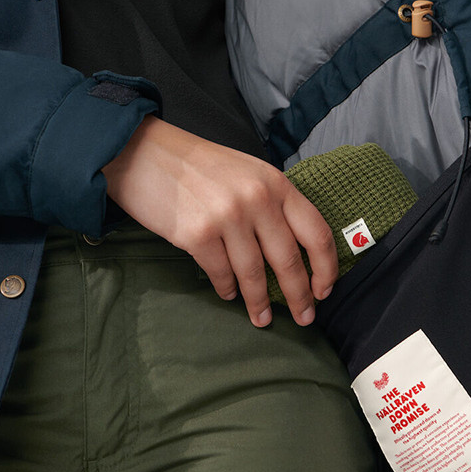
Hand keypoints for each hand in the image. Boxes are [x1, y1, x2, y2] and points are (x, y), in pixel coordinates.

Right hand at [102, 116, 337, 327]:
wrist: (144, 152)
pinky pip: (221, 274)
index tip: (325, 290)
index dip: (326, 267)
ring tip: (262, 318)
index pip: (316, 232)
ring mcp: (227, 217)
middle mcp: (256, 199)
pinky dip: (226, 289)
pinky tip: (228, 295)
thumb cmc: (197, 165)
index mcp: (275, 183)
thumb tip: (294, 251)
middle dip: (299, 296)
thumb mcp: (248, 172)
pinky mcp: (197, 234)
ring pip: (254, 274)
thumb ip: (272, 203)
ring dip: (259, 302)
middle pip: (289, 260)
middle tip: (305, 318)